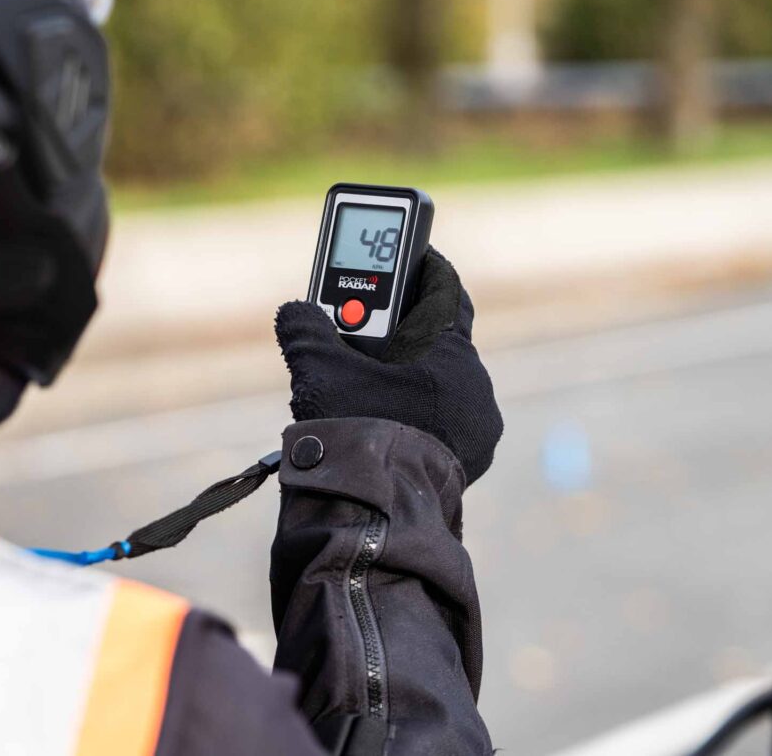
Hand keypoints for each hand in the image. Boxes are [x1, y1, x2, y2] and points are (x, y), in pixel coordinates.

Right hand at [275, 248, 501, 485]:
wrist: (377, 515)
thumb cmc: (357, 433)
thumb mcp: (321, 374)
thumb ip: (305, 332)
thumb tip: (293, 312)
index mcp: (453, 356)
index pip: (445, 290)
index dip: (423, 268)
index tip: (407, 256)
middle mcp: (476, 389)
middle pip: (437, 340)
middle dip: (402, 330)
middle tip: (365, 326)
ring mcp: (477, 430)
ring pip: (439, 384)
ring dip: (407, 376)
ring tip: (366, 382)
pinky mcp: (468, 461)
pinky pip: (443, 421)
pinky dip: (416, 412)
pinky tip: (381, 418)